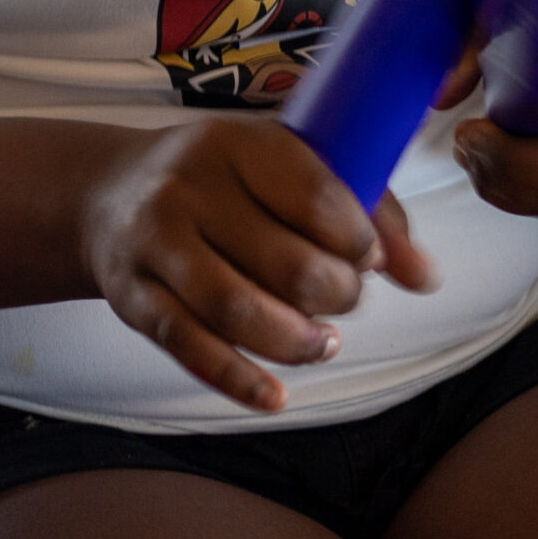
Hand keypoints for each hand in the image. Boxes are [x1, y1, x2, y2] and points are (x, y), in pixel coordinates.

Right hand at [83, 118, 435, 413]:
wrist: (111, 194)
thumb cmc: (224, 180)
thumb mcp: (284, 167)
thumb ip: (364, 211)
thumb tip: (426, 277)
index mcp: (237, 143)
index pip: (316, 196)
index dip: (357, 240)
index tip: (369, 258)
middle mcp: (189, 187)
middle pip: (285, 262)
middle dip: (336, 296)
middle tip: (347, 302)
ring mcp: (155, 243)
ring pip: (237, 311)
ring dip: (296, 342)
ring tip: (324, 345)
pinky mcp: (132, 296)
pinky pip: (190, 348)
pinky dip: (240, 380)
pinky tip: (276, 395)